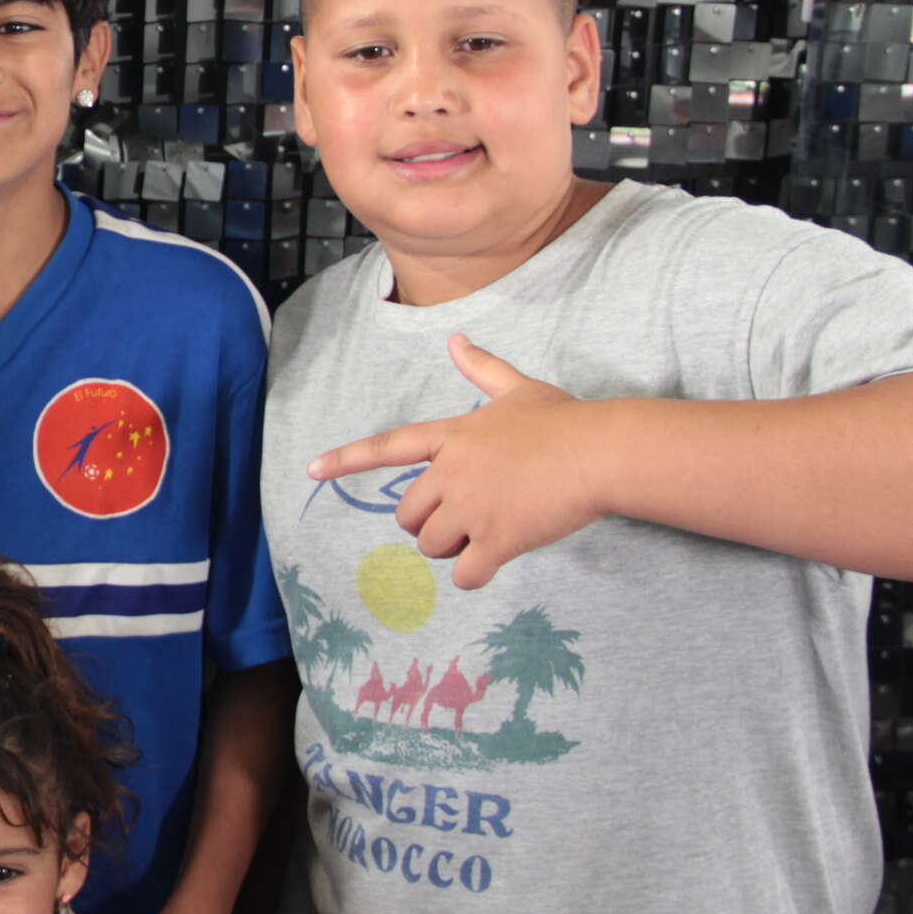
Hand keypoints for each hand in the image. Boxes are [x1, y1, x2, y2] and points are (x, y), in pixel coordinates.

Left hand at [304, 335, 610, 589]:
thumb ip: (482, 367)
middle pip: (408, 515)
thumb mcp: (518, 388)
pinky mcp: (499, 539)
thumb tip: (456, 338)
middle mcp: (452, 473)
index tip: (311, 469)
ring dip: (451, 549)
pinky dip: (474, 575)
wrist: (602, 453)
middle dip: (427, 523)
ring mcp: (473, 507)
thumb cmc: (565, 420)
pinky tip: (495, 562)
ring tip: (485, 534)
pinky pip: (465, 575)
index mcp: (452, 437)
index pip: (388, 447)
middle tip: (462, 518)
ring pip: (431, 546)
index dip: (347, 459)